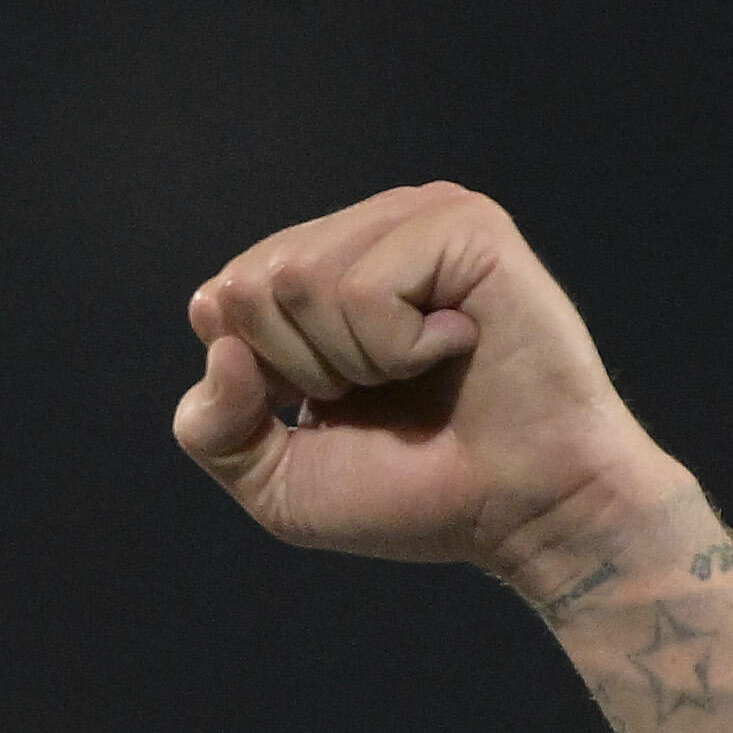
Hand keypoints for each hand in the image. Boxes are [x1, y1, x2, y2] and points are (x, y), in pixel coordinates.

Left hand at [172, 182, 678, 591]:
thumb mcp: (277, 481)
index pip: (223, 297)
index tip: (336, 407)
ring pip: (302, 278)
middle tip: (383, 392)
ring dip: (354, 360)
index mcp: (319, 274)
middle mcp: (367, 232)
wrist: (522, 512)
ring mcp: (419, 219)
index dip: (264, 378)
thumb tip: (215, 329)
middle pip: (252, 284)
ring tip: (419, 372)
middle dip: (303, 369)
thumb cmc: (414, 493)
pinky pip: (368, 286)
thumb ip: (211, 426)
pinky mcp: (467, 226)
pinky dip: (398, 347)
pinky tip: (456, 347)